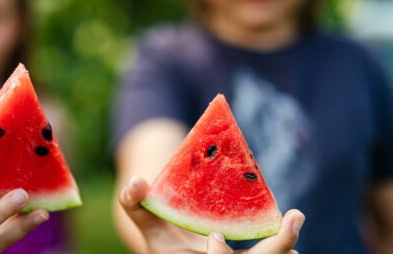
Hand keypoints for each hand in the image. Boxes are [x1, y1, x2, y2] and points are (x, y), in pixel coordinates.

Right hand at [119, 176, 304, 253]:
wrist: (180, 248)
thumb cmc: (164, 238)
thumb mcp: (147, 224)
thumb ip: (134, 204)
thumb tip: (136, 181)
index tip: (213, 236)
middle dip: (273, 249)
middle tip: (291, 224)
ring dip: (282, 246)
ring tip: (293, 220)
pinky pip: (271, 252)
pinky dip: (281, 241)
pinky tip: (289, 222)